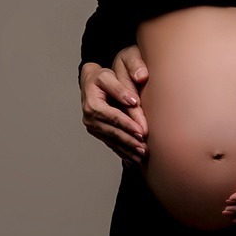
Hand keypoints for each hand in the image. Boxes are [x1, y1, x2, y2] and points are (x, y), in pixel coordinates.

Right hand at [80, 46, 148, 163]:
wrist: (91, 82)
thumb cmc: (102, 77)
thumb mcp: (108, 76)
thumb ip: (120, 88)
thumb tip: (133, 101)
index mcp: (92, 105)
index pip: (114, 117)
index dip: (128, 125)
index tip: (142, 132)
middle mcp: (90, 119)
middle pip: (114, 132)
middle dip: (130, 141)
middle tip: (144, 149)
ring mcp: (93, 127)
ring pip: (113, 141)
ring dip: (127, 149)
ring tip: (141, 156)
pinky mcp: (98, 132)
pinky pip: (111, 143)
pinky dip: (123, 151)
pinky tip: (132, 159)